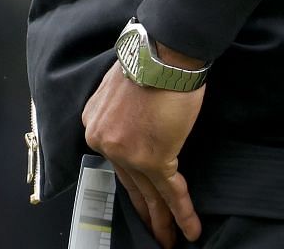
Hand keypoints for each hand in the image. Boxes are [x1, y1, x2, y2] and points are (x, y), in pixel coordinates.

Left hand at [80, 56, 204, 246]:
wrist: (163, 53)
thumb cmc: (150, 61)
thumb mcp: (120, 87)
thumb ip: (121, 113)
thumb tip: (137, 126)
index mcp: (94, 124)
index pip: (116, 161)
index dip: (132, 183)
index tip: (141, 197)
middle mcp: (104, 142)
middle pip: (130, 183)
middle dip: (145, 211)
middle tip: (155, 232)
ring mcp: (127, 153)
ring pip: (148, 192)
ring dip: (162, 220)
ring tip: (169, 239)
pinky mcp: (153, 158)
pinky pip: (170, 191)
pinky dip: (181, 212)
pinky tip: (188, 229)